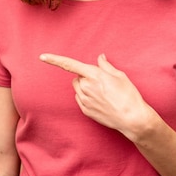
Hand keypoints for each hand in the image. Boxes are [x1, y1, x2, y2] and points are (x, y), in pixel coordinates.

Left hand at [40, 53, 154, 141]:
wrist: (132, 118)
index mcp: (93, 75)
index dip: (55, 60)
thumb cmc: (129, 95)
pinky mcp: (85, 110)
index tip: (42, 56)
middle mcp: (86, 87)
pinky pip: (80, 99)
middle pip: (77, 77)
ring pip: (78, 88)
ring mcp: (84, 100)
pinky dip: (87, 97)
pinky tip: (101, 102)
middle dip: (85, 77)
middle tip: (101, 83)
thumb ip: (106, 66)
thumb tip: (100, 57)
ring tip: (103, 93)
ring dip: (85, 87)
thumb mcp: (120, 76)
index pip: (70, 64)